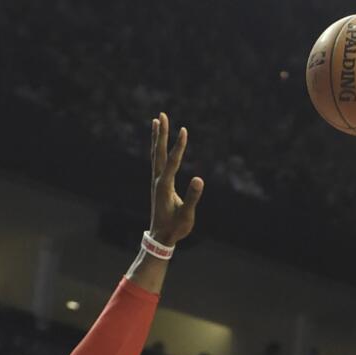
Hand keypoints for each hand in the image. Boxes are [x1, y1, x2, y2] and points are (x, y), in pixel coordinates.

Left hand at [149, 112, 204, 245]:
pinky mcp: (158, 184)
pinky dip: (158, 149)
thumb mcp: (186, 215)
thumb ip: (192, 198)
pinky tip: (159, 143)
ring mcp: (156, 182)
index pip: (172, 161)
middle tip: (161, 115)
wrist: (161, 238)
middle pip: (158, 152)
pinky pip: (157, 161)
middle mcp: (157, 181)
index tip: (184, 130)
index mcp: (164, 186)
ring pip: (156, 155)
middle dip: (161, 134)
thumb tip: (199, 179)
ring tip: (158, 121)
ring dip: (157, 138)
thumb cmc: (175, 228)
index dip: (179, 146)